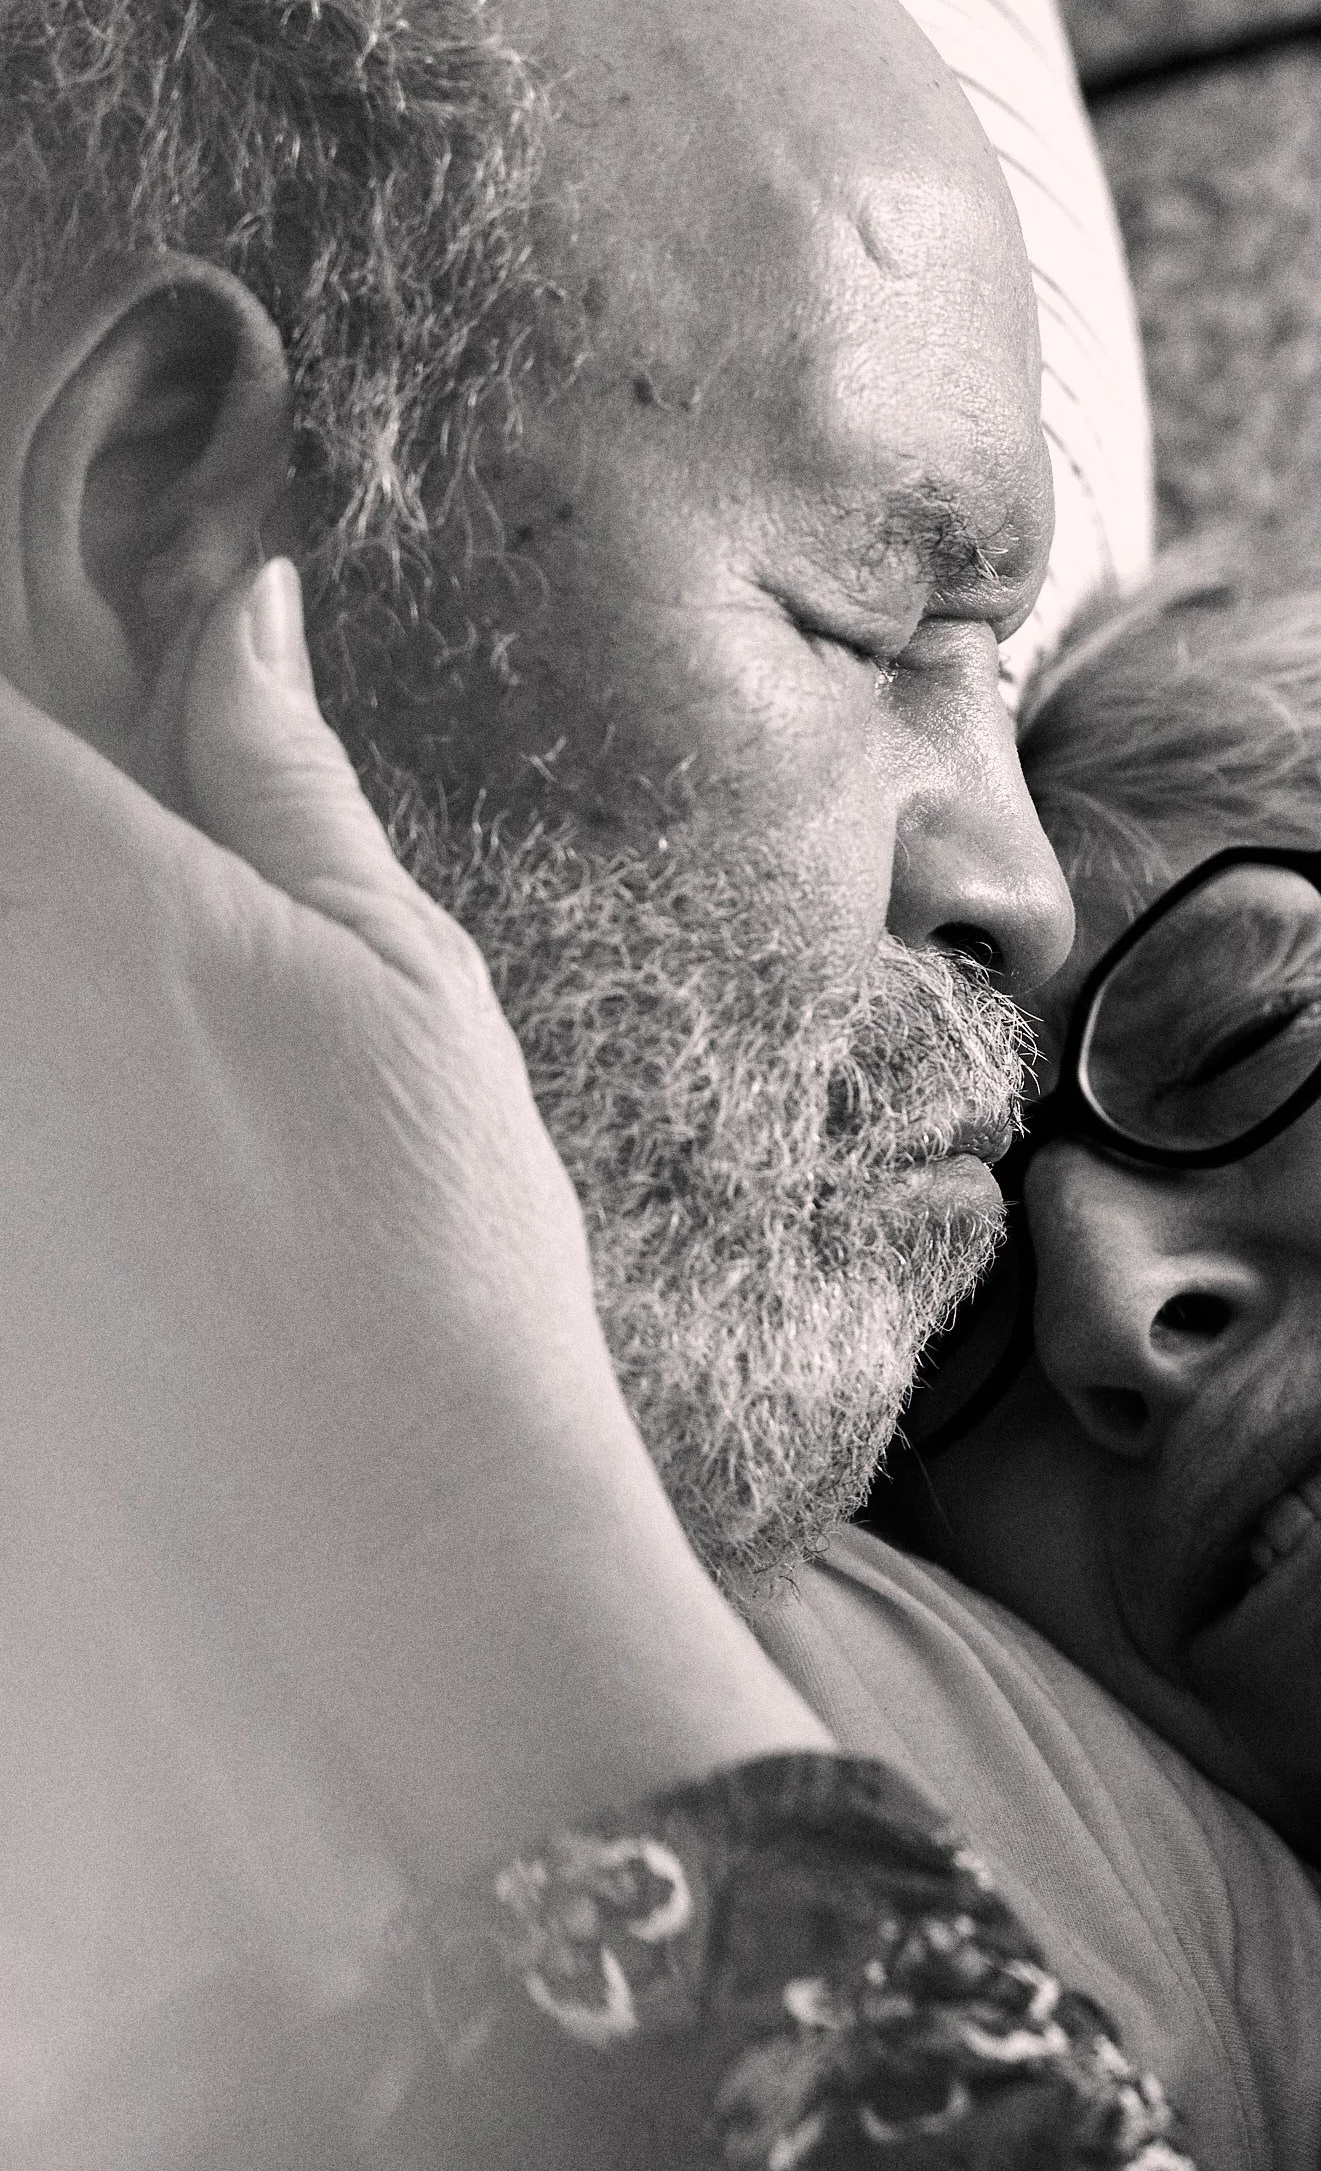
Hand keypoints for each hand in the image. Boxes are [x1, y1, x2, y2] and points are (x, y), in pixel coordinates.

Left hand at [0, 560, 824, 2091]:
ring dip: (55, 1023)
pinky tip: (108, 1195)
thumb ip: (278, 772)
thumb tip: (243, 607)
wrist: (385, 1563)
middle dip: (48, 858)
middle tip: (144, 940)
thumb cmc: (429, 1254)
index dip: (11, 659)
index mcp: (47, 875)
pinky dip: (39, 1145)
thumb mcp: (397, 979)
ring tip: (144, 1101)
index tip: (60, 687)